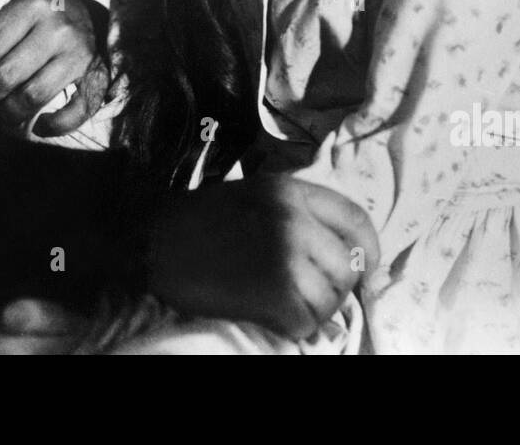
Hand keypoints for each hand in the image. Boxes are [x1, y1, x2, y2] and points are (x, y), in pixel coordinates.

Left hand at [0, 0, 107, 135]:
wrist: (95, 20)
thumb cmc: (47, 14)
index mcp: (33, 5)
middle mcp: (57, 29)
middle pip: (6, 76)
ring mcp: (79, 55)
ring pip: (32, 97)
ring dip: (8, 115)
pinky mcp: (97, 77)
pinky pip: (74, 112)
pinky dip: (54, 126)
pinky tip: (39, 126)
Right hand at [146, 175, 380, 340]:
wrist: (153, 244)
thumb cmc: (200, 221)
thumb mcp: (255, 196)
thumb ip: (298, 213)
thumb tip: (341, 251)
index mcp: (292, 191)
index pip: (357, 220)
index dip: (366, 250)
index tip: (362, 268)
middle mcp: (297, 220)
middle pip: (347, 266)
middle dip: (334, 287)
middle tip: (306, 293)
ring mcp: (288, 257)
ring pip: (331, 300)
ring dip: (313, 310)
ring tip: (285, 305)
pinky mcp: (276, 294)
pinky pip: (307, 323)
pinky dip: (294, 327)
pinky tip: (272, 317)